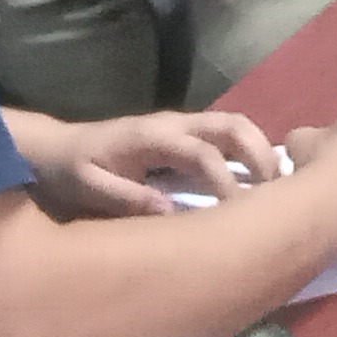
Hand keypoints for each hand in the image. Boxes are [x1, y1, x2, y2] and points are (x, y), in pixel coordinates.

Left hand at [20, 109, 284, 219]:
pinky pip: (223, 135)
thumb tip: (170, 213)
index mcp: (152, 137)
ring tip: (277, 185)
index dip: (224, 180)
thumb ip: (126, 198)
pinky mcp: (182, 135)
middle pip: (229, 125)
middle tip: (278, 189)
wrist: (58, 149)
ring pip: (232, 125)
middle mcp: (173, 124)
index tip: (240, 212)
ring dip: (258, 149)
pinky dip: (247, 150)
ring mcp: (179, 125)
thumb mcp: (89, 188)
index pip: (201, 152)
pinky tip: (257, 180)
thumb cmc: (73, 172)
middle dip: (258, 152)